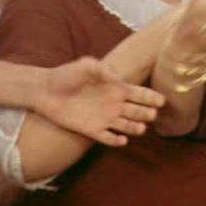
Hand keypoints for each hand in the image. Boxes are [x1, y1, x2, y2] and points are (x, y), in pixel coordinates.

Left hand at [33, 57, 164, 146]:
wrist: (44, 90)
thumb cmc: (66, 75)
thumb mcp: (87, 65)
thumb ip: (104, 70)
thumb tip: (120, 81)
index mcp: (117, 88)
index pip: (141, 94)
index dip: (152, 98)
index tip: (161, 101)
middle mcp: (115, 104)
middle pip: (139, 111)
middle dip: (147, 114)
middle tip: (150, 114)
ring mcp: (105, 118)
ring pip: (128, 126)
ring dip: (135, 128)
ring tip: (139, 128)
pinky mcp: (92, 130)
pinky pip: (109, 138)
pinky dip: (116, 141)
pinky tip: (121, 139)